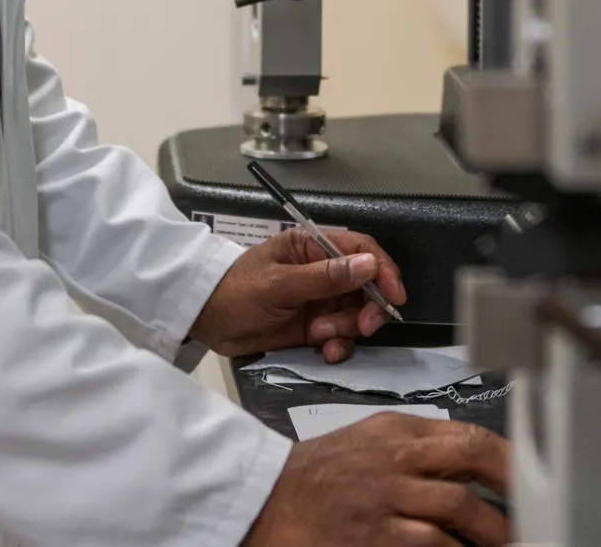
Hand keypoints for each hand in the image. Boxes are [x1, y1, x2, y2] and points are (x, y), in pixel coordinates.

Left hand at [191, 226, 407, 361]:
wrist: (205, 322)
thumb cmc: (236, 292)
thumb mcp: (279, 284)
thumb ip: (325, 277)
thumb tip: (369, 265)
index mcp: (312, 247)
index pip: (361, 250)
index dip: (383, 270)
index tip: (395, 296)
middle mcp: (321, 271)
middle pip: (366, 286)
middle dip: (368, 308)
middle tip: (362, 326)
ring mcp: (319, 301)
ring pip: (356, 315)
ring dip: (346, 330)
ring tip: (318, 335)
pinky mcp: (313, 327)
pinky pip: (341, 337)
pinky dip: (338, 346)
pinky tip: (324, 352)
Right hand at [243, 413, 510, 546]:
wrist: (268, 502)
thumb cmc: (320, 474)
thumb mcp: (370, 438)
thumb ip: (419, 444)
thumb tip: (471, 458)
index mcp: (397, 432)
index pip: (468, 435)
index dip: (508, 458)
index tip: (529, 477)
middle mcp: (395, 460)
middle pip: (470, 465)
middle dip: (510, 490)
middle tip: (529, 513)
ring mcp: (387, 501)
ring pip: (459, 510)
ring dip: (492, 531)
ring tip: (507, 541)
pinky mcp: (377, 538)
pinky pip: (433, 545)